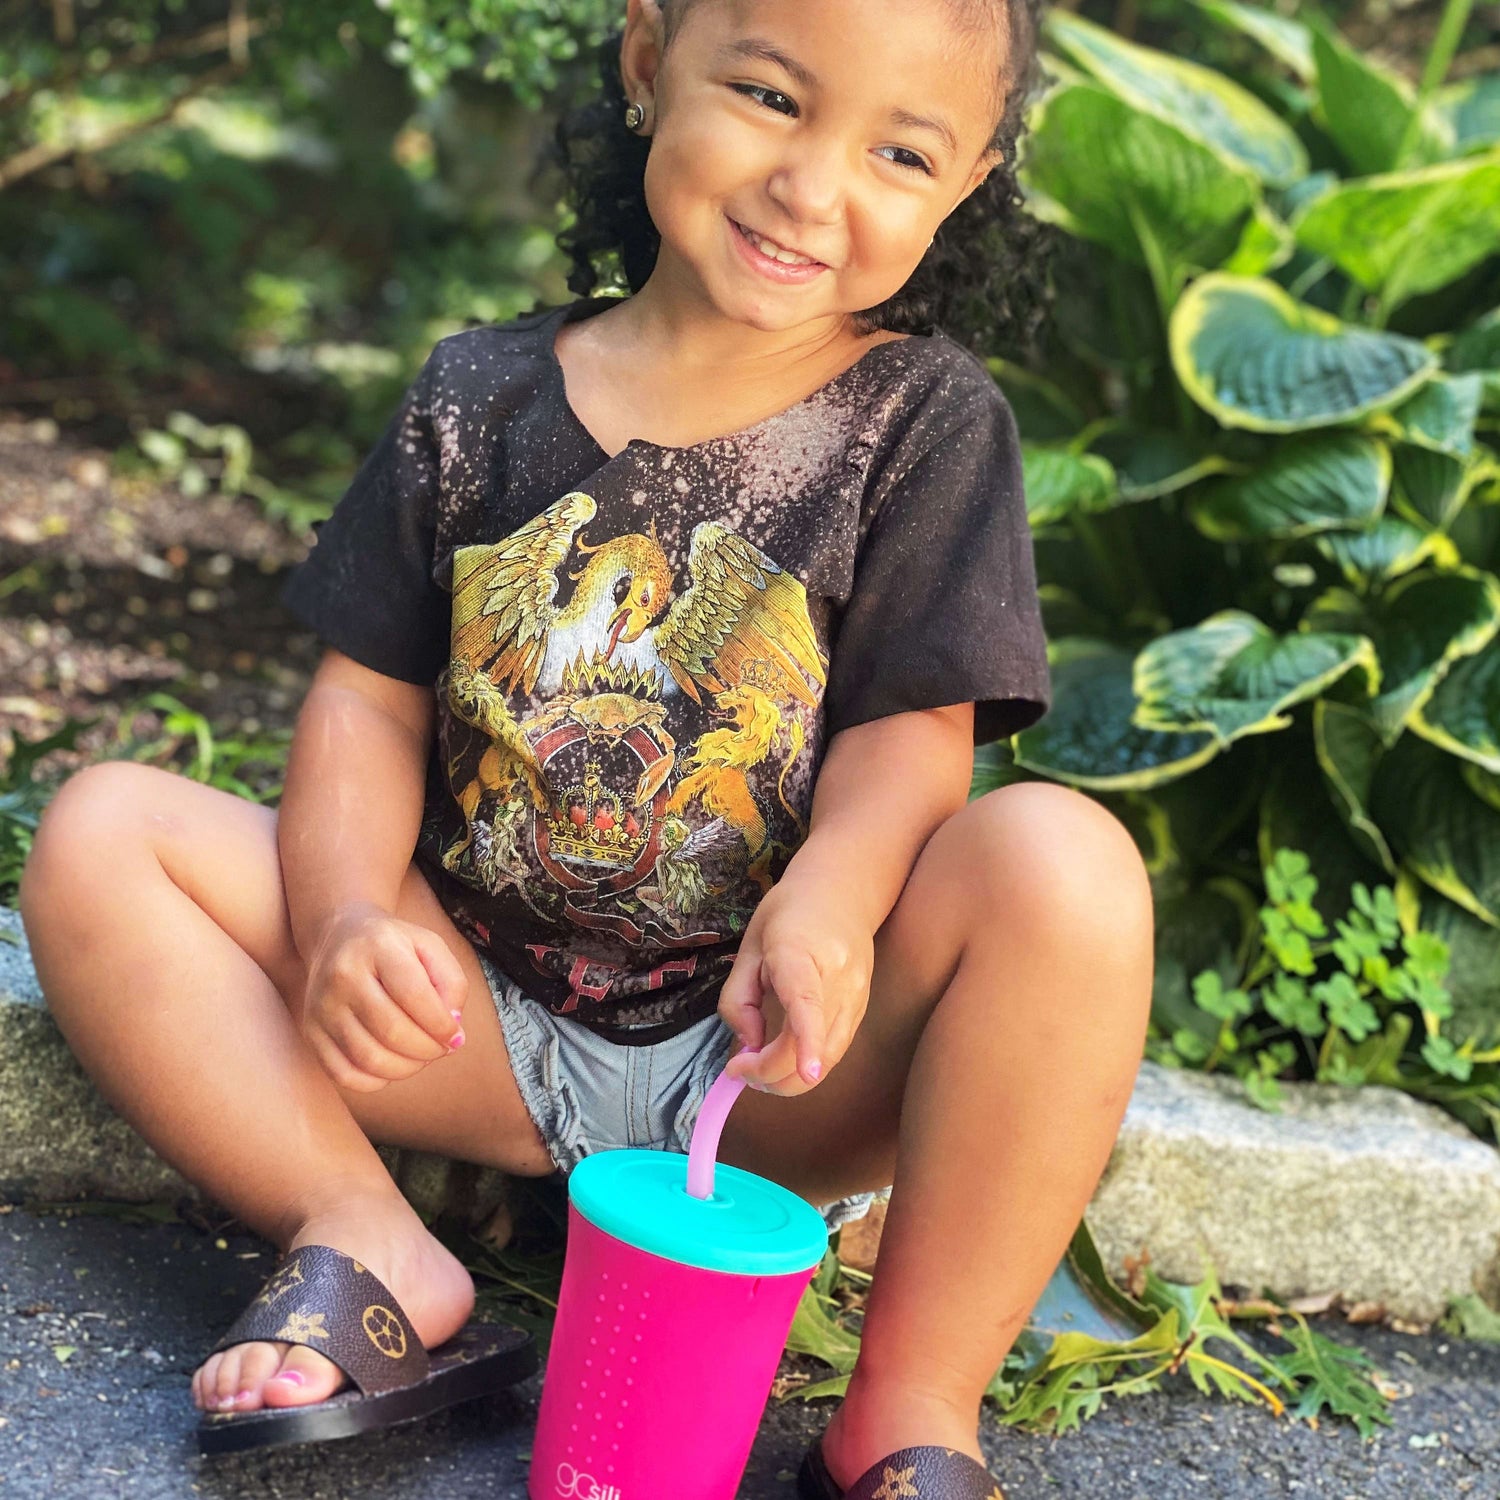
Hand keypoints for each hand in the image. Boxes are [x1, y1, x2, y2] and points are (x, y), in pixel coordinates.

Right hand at [301, 901, 466, 1091]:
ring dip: (406, 1068)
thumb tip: (452, 1028)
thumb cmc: (394, 946)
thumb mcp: (430, 946)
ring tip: (421, 1056)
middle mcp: (343, 975)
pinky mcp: (311, 1031)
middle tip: (441, 1048)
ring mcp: (322, 1006)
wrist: (339, 936)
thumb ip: (451, 983)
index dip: (441, 1025)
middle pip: (392, 1031)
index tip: (455, 1036)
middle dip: (428, 1050)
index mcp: (378, 946)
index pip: (414, 995)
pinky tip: (393, 1066)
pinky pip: (343, 1074)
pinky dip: (376, 1081)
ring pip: (369, 1058)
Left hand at [717, 877, 873, 1097]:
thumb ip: (738, 998)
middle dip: (770, 1073)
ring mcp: (856, 996)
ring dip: (788, 1079)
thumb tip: (750, 1044)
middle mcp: (838, 977)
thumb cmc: (787, 915)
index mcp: (801, 952)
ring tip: (757, 1072)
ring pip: (828, 1057)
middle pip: (811, 1042)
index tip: (807, 1073)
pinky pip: (835, 1050)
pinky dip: (805, 1064)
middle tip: (738, 1071)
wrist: (840, 895)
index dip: (808, 1040)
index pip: (807, 1001)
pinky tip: (782, 1059)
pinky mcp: (862, 1009)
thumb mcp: (748, 946)